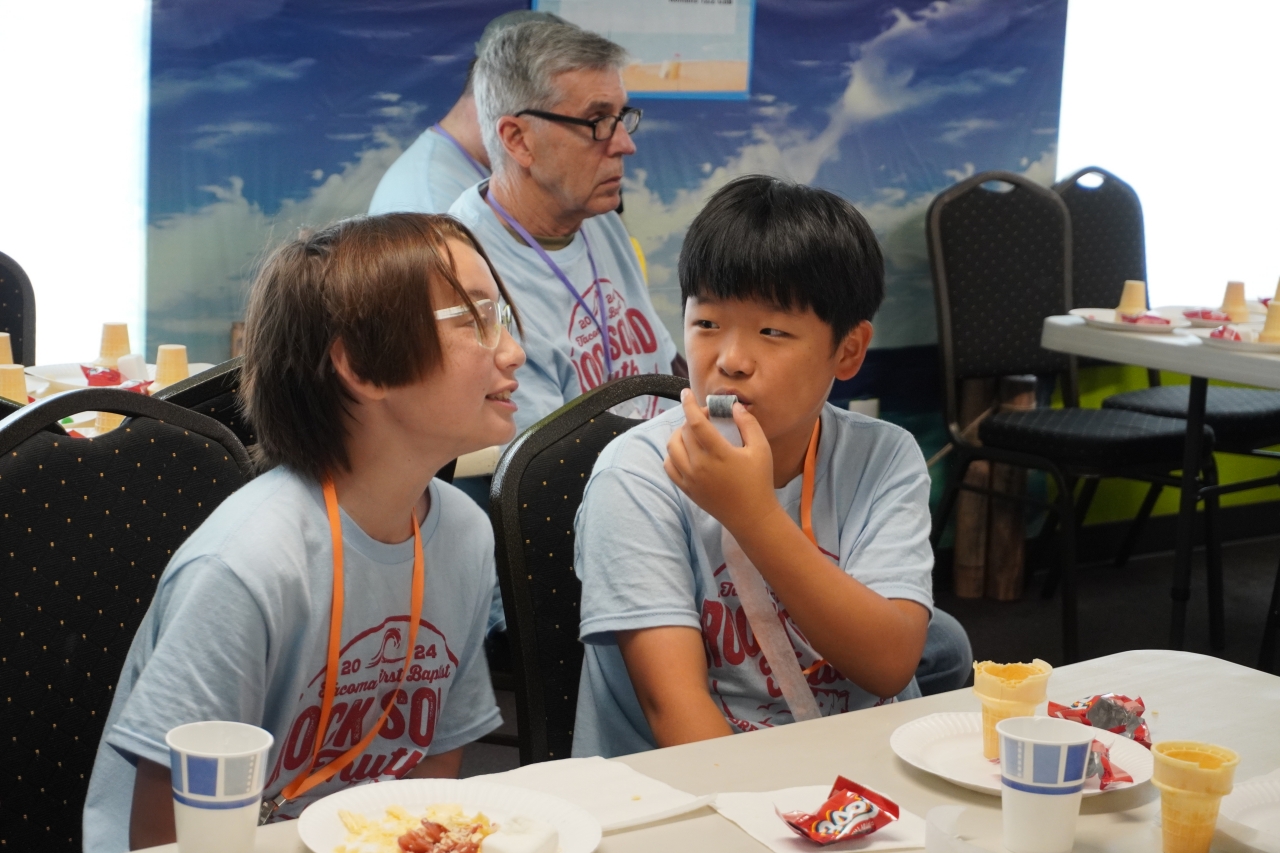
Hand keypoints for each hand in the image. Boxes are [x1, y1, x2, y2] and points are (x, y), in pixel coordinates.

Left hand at [664, 388, 779, 534]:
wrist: (751, 516)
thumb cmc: (759, 481)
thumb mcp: (761, 449)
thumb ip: (748, 424)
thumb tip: (734, 406)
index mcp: (719, 454)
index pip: (695, 423)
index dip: (689, 405)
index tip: (685, 393)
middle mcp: (700, 466)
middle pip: (684, 432)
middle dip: (692, 419)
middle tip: (706, 418)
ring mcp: (690, 479)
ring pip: (671, 448)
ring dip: (679, 434)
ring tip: (692, 432)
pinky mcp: (686, 489)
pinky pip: (669, 466)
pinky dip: (672, 454)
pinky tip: (684, 451)